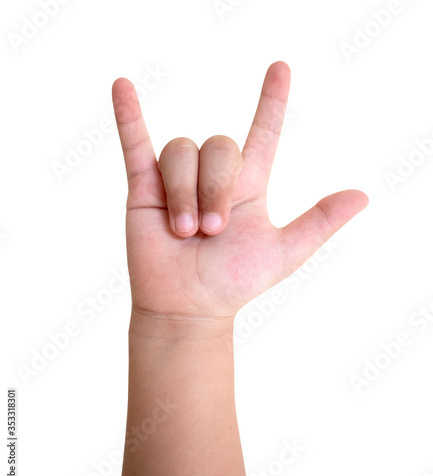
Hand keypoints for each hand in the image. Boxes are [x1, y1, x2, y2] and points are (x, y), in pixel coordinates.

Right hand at [112, 62, 367, 326]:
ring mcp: (178, 179)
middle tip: (212, 231)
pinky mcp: (144, 186)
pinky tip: (122, 86)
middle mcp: (214, 177)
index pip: (264, 132)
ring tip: (185, 232)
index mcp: (249, 185)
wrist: (189, 306)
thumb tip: (363, 195)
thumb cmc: (234, 283)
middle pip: (219, 146)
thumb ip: (319, 222)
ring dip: (185, 193)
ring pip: (182, 152)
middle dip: (215, 187)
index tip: (280, 68)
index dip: (272, 101)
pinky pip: (136, 143)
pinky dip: (128, 116)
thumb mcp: (284, 253)